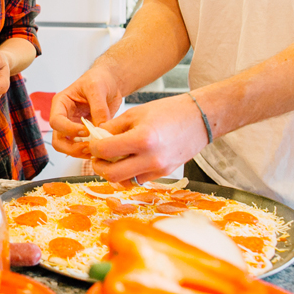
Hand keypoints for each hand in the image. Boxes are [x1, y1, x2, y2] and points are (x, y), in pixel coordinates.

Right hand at [49, 67, 122, 158]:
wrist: (110, 83)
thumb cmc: (99, 79)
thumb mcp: (97, 87)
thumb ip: (98, 107)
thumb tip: (100, 128)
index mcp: (61, 104)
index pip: (56, 121)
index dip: (68, 129)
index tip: (86, 130)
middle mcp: (64, 118)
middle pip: (58, 140)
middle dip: (71, 148)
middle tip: (89, 148)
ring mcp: (74, 128)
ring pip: (68, 148)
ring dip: (80, 153)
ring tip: (96, 151)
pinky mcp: (85, 135)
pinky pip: (82, 148)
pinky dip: (90, 152)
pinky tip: (101, 149)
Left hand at [88, 93, 210, 183]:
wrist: (199, 118)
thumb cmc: (169, 111)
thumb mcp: (135, 113)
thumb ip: (113, 128)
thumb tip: (95, 138)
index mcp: (142, 139)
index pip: (105, 150)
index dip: (93, 147)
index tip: (93, 143)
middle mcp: (151, 159)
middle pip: (112, 175)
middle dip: (99, 166)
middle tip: (97, 157)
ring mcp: (159, 169)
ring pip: (125, 181)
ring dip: (113, 173)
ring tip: (113, 158)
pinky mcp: (164, 174)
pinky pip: (139, 179)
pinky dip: (129, 173)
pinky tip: (129, 160)